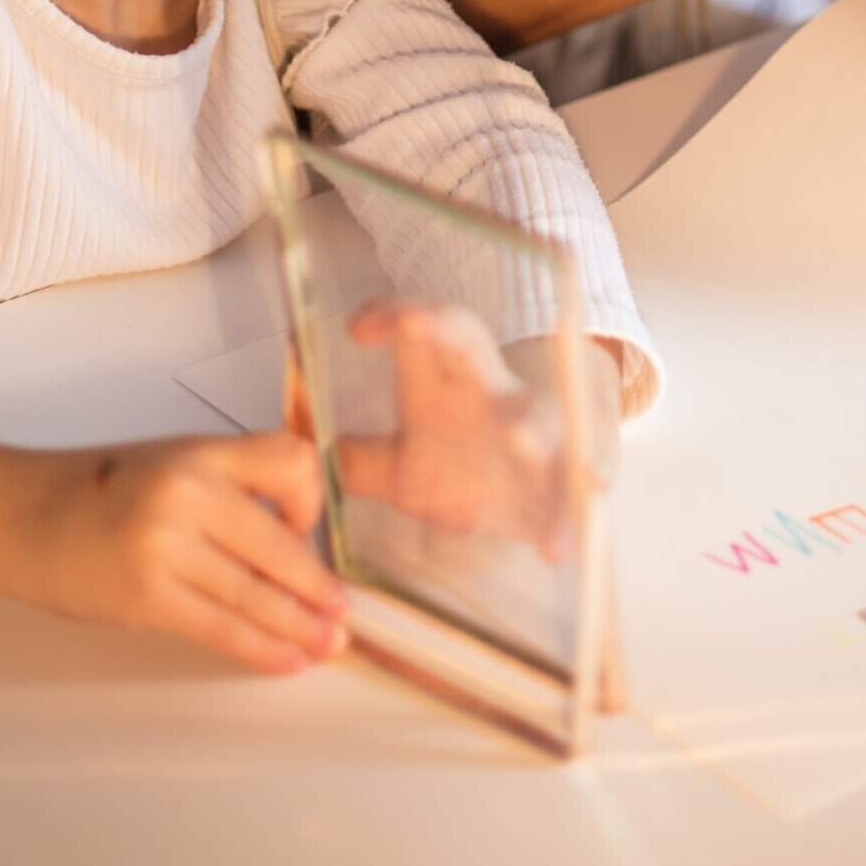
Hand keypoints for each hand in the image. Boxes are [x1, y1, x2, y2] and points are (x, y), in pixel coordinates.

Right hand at [14, 431, 347, 672]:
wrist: (24, 516)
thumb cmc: (100, 488)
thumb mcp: (170, 460)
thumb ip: (226, 488)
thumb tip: (290, 539)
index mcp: (200, 452)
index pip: (287, 461)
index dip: (309, 497)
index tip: (309, 526)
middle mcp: (189, 494)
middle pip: (276, 544)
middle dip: (316, 586)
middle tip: (345, 613)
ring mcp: (167, 548)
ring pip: (252, 594)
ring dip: (297, 625)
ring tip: (329, 644)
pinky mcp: (147, 597)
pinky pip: (217, 627)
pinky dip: (258, 647)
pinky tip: (285, 659)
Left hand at [334, 303, 616, 559]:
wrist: (531, 490)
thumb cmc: (458, 468)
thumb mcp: (404, 467)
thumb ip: (356, 462)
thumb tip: (297, 457)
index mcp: (450, 378)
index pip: (421, 330)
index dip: (392, 317)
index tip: (355, 327)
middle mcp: (489, 392)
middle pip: (472, 349)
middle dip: (449, 335)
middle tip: (417, 326)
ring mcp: (530, 435)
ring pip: (536, 416)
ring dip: (529, 427)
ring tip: (521, 441)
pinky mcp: (557, 484)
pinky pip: (567, 497)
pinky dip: (564, 520)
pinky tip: (554, 548)